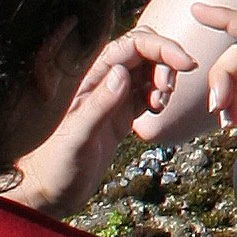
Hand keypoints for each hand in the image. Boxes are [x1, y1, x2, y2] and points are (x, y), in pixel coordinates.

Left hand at [0, 26, 199, 216]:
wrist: (51, 190)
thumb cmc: (56, 165)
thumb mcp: (78, 137)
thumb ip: (100, 104)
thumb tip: (123, 72)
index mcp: (91, 78)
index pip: (131, 46)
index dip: (161, 47)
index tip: (185, 63)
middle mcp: (103, 82)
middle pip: (144, 53)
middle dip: (165, 63)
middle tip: (167, 91)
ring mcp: (114, 98)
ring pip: (148, 71)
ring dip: (164, 80)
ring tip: (159, 104)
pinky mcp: (121, 115)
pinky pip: (146, 93)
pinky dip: (158, 96)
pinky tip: (155, 111)